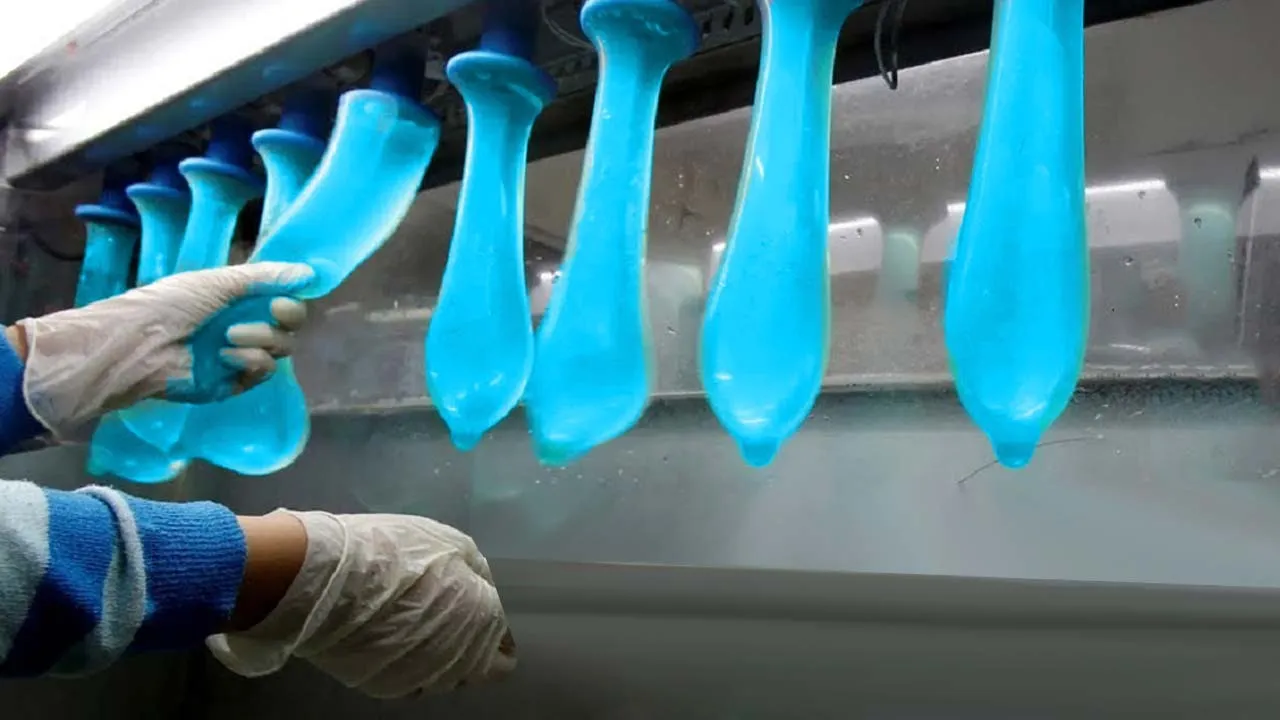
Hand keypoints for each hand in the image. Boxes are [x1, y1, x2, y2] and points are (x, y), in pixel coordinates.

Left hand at [14, 262, 313, 434]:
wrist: (141, 344)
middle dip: (286, 315)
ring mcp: (243, 355)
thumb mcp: (217, 281)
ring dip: (262, 337)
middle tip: (272, 311)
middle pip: (291, 324)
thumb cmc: (172, 304)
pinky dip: (250, 361)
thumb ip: (264, 276)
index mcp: (240, 300)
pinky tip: (225, 357)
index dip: (293, 297)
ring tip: (229, 336)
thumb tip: (309, 272)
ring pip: (282, 347)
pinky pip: (265, 370)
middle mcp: (247, 325)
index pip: (285, 299)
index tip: (290, 292)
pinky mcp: (237, 382)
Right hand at [208, 511, 514, 697]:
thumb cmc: (396, 551)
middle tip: (443, 617)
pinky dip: (407, 664)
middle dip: (468, 647)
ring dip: (439, 658)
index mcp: (483, 622)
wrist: (329, 580)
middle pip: (476, 670)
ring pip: (443, 678)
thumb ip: (474, 573)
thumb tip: (480, 588)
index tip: (473, 614)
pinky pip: (410, 680)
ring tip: (413, 626)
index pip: (504, 650)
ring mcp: (423, 680)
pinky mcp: (386, 689)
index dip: (492, 630)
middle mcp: (460, 662)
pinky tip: (389, 638)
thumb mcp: (449, 543)